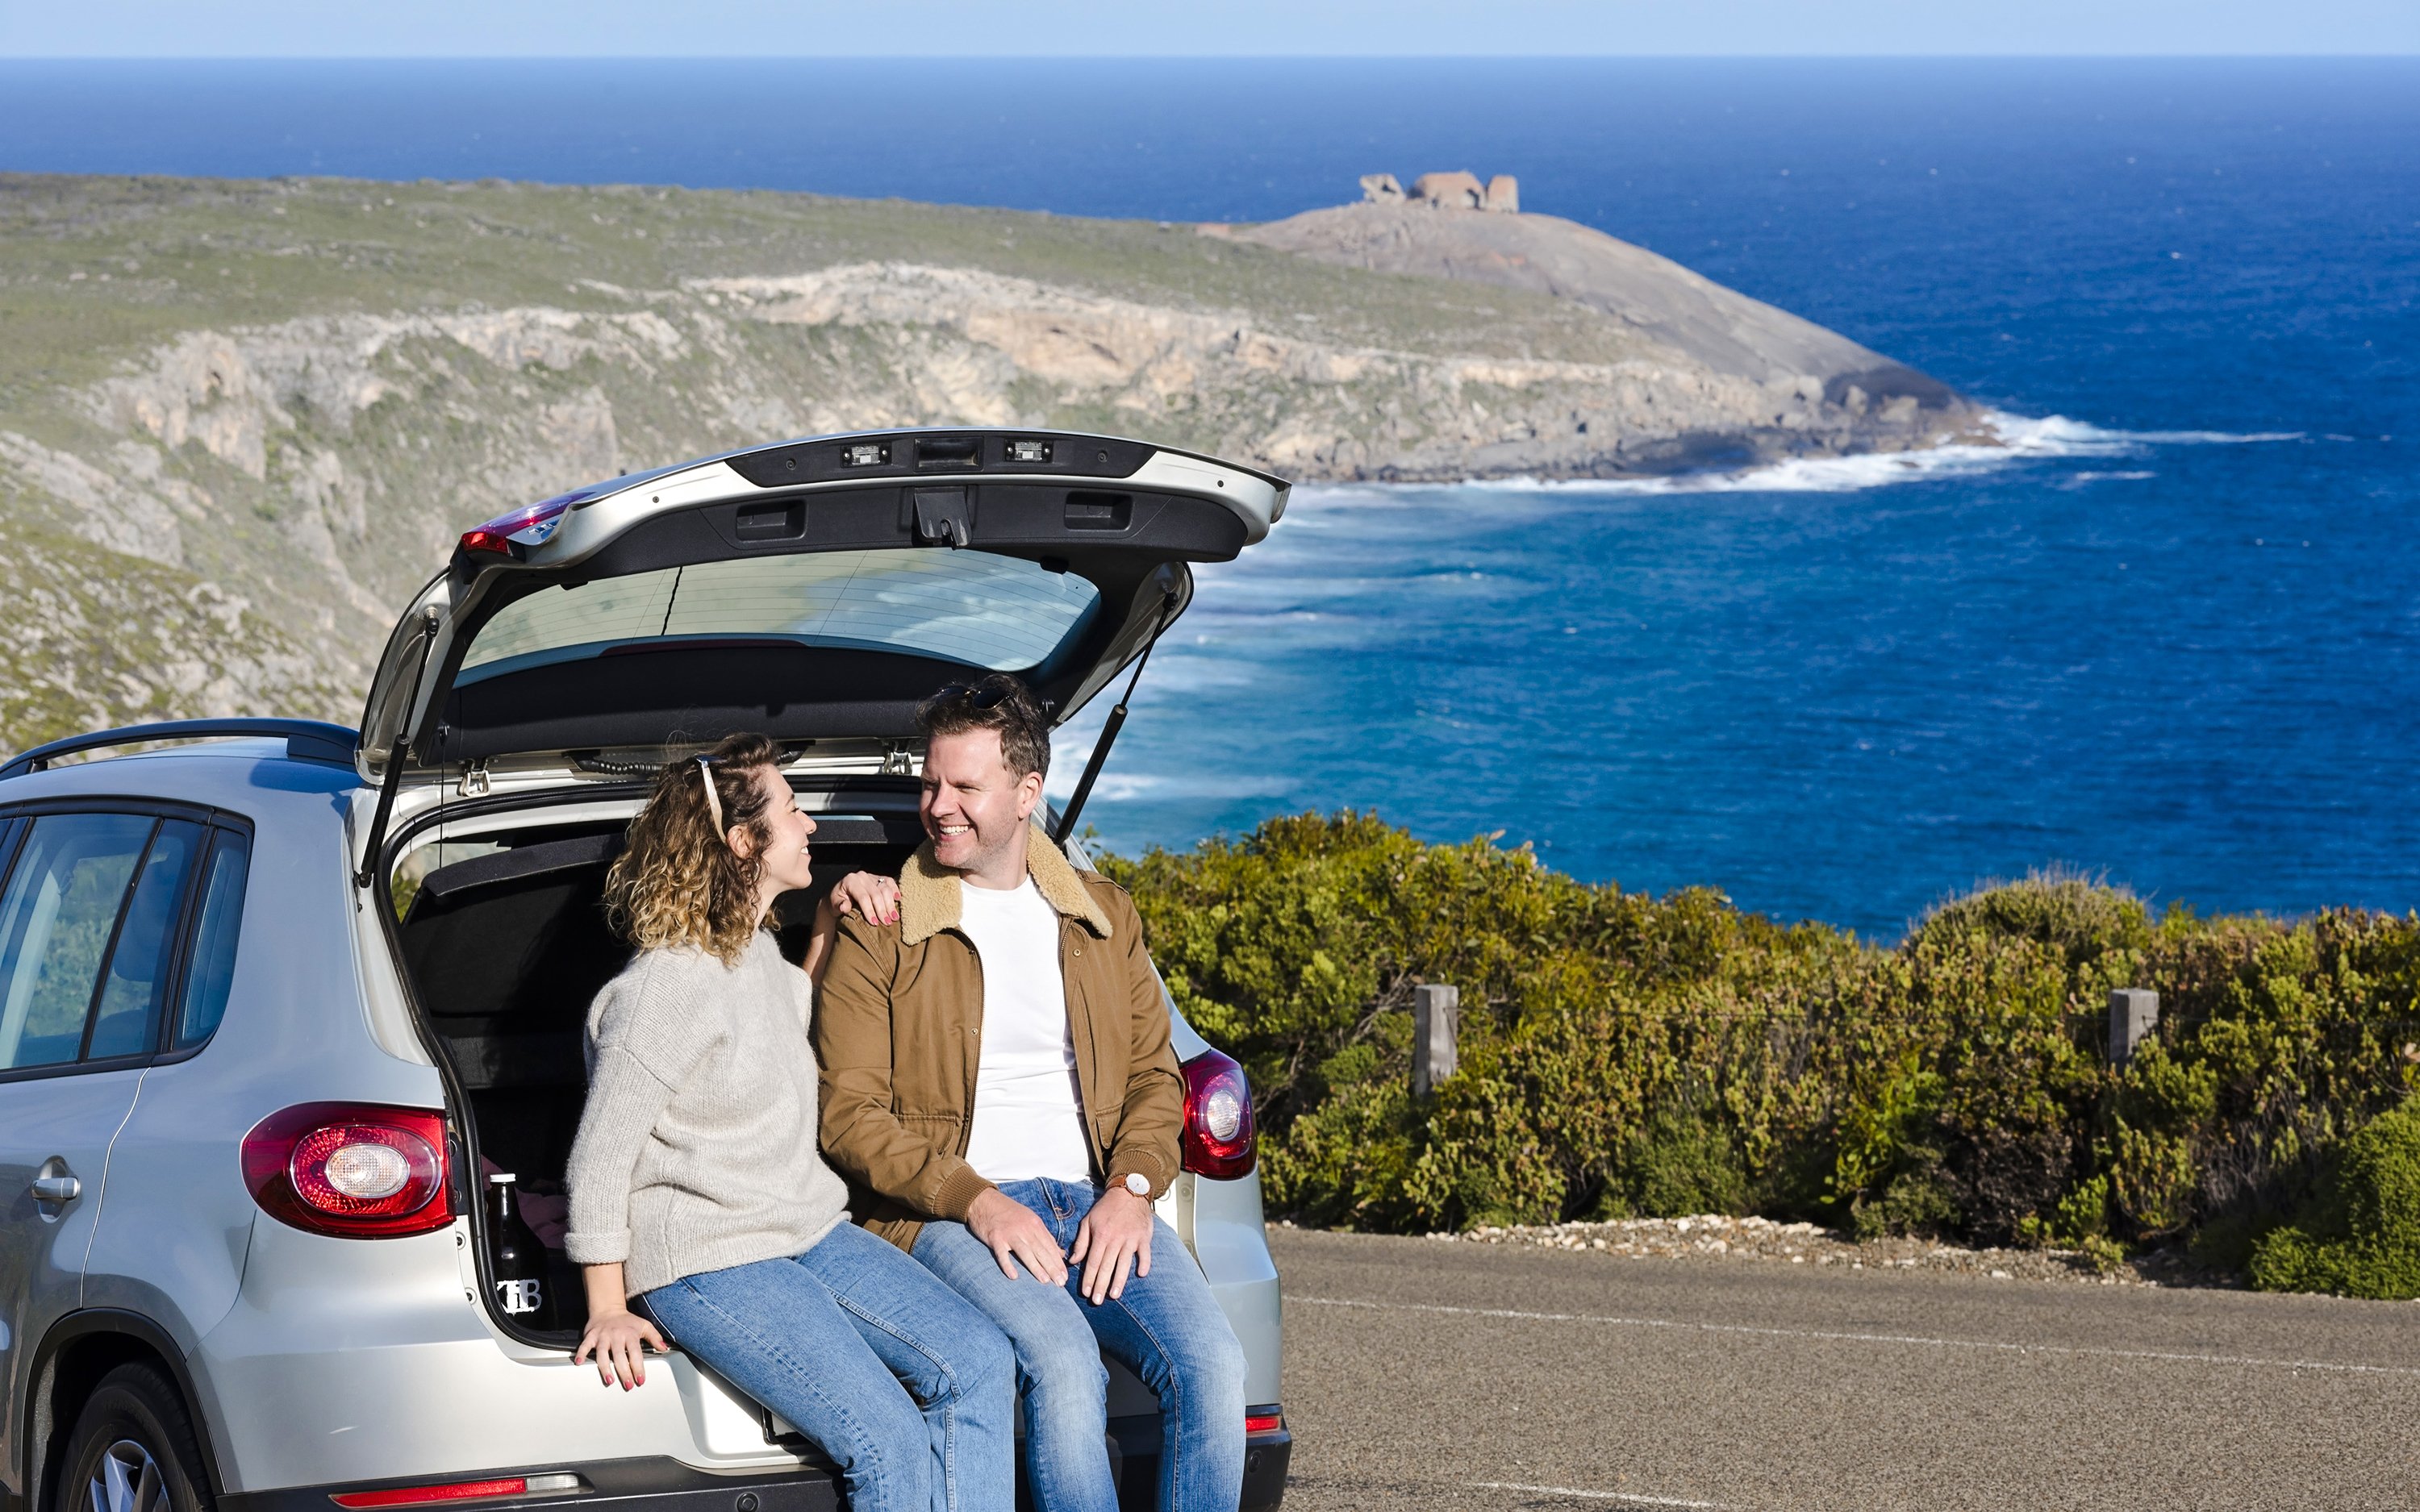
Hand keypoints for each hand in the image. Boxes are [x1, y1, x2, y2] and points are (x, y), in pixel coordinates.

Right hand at [573, 1305, 666, 1390]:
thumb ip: (655, 1338)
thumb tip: (664, 1348)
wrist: (608, 1309)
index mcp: (630, 1334)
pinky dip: (581, 1353)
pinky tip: (579, 1363)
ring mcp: (603, 1336)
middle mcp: (616, 1335)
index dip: (638, 1367)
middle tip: (628, 1385)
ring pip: (602, 1353)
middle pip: (620, 1356)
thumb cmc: (627, 1321)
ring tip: (609, 1380)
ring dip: (605, 1367)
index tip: (641, 1379)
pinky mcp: (591, 1336)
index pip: (636, 1353)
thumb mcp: (644, 1326)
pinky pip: (585, 1345)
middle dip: (624, 1372)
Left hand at [824, 870, 899, 926]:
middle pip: (876, 893)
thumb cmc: (837, 902)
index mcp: (850, 880)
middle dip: (882, 910)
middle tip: (887, 923)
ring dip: (890, 904)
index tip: (874, 923)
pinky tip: (898, 900)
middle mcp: (862, 876)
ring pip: (885, 888)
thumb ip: (839, 905)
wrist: (840, 896)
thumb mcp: (834, 905)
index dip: (869, 910)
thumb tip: (844, 907)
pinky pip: (889, 881)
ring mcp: (871, 876)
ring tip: (894, 917)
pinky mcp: (879, 878)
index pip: (863, 896)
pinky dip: (895, 890)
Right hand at [966, 1187, 1067, 1284]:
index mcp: (1035, 1224)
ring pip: (1025, 1252)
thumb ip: (1045, 1236)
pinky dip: (1008, 1265)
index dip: (1058, 1262)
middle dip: (1052, 1267)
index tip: (1065, 1276)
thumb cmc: (1009, 1213)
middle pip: (1041, 1250)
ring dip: (1036, 1267)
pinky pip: (1002, 1253)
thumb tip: (1061, 1253)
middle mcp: (1025, 1228)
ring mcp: (1010, 1233)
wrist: (984, 1201)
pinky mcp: (995, 1237)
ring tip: (1045, 1281)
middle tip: (1061, 1283)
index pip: (1050, 1246)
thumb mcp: (1030, 1220)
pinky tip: (1014, 1276)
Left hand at [1069, 1187, 1154, 1303]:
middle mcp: (1116, 1239)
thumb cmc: (1106, 1208)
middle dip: (1101, 1285)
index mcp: (1101, 1235)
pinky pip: (1145, 1253)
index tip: (1086, 1292)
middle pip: (1107, 1267)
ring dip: (1119, 1281)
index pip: (1093, 1262)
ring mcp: (1131, 1239)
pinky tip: (1141, 1275)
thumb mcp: (1088, 1221)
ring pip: (1124, 1263)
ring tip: (1114, 1295)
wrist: (1128, 1191)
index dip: (1089, 1278)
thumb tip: (1073, 1260)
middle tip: (1097, 1301)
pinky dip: (1144, 1264)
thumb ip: (1081, 1242)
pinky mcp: (1144, 1237)